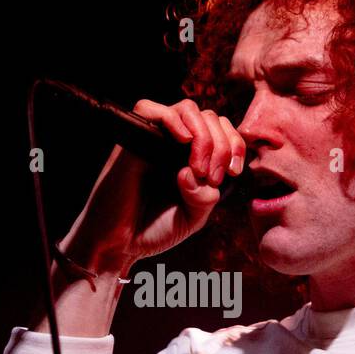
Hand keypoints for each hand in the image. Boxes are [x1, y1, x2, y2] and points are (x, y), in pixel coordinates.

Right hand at [67, 98, 246, 269]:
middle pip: (210, 117)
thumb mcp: (193, 216)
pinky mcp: (131, 139)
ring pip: (188, 109)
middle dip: (222, 146)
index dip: (235, 145)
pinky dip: (173, 120)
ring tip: (198, 169)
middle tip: (211, 177)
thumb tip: (193, 171)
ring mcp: (153, 139)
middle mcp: (174, 143)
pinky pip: (150, 109)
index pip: (223, 130)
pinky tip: (183, 140)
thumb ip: (205, 196)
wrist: (119, 245)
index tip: (233, 172)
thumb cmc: (152, 230)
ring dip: (203, 136)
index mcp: (192, 157)